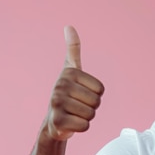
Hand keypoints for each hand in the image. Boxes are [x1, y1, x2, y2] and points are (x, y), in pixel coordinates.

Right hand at [45, 26, 104, 140]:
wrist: (53, 120)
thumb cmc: (67, 94)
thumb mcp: (71, 70)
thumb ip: (73, 50)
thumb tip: (69, 26)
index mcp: (69, 73)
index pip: (100, 90)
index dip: (95, 95)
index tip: (81, 94)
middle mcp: (61, 85)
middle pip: (97, 102)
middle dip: (91, 108)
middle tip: (77, 106)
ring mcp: (57, 103)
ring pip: (91, 114)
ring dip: (86, 118)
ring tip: (74, 114)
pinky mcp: (57, 120)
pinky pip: (85, 126)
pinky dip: (81, 127)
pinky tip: (70, 123)